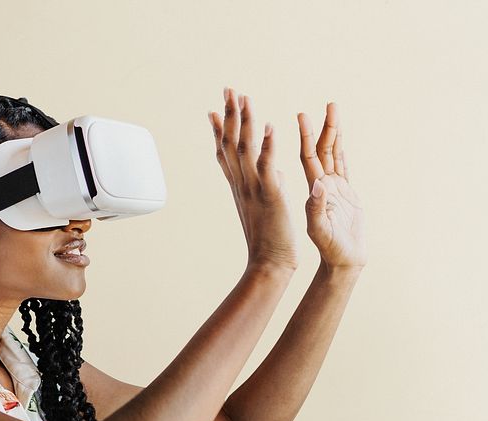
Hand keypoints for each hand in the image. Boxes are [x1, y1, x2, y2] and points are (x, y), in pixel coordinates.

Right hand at [209, 87, 298, 271]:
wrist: (269, 264)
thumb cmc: (268, 241)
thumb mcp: (261, 208)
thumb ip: (264, 186)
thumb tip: (274, 172)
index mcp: (240, 187)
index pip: (226, 153)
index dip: (220, 131)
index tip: (214, 110)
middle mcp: (242, 184)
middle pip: (231, 143)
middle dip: (229, 114)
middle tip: (228, 89)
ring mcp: (254, 188)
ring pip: (245, 149)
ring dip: (244, 122)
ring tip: (243, 97)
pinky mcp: (271, 195)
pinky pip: (267, 166)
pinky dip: (267, 146)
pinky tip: (269, 127)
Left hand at [298, 102, 366, 270]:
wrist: (343, 260)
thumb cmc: (330, 249)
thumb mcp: (320, 229)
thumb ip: (318, 208)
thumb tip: (318, 184)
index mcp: (313, 191)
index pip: (308, 158)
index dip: (306, 137)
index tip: (302, 116)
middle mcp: (321, 185)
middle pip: (322, 150)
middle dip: (324, 127)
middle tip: (328, 104)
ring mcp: (334, 188)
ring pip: (334, 153)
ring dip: (333, 132)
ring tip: (334, 109)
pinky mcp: (346, 193)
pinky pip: (343, 164)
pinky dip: (341, 148)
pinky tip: (340, 134)